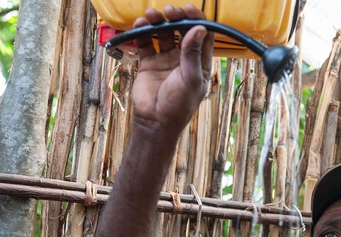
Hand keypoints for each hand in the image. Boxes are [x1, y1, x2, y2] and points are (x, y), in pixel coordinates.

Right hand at [130, 5, 214, 139]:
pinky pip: (146, 43)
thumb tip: (200, 28)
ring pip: (163, 34)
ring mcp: (165, 60)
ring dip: (158, 22)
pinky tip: (139, 25)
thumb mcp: (190, 79)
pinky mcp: (149, 63)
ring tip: (151, 15)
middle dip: (176, 18)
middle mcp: (183, 59)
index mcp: (199, 63)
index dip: (197, 20)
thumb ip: (193, 53)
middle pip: (181, 31)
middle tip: (169, 11)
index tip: (189, 9)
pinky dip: (143, 32)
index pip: (201, 35)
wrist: (155, 122)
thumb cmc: (178, 106)